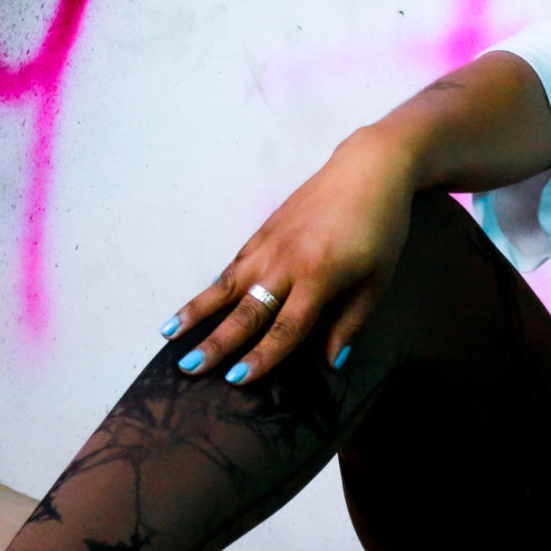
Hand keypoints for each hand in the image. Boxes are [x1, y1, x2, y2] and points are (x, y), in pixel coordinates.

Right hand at [165, 129, 417, 382]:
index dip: (261, 356)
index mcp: (319, 276)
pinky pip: (233, 265)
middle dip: (216, 341)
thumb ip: (352, 322)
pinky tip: (195, 304)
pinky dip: (212, 286)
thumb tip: (333, 363)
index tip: (236, 380)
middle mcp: (287, 261)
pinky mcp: (263, 231)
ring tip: (169, 334)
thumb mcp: (378, 278)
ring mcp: (270, 244)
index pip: (285, 327)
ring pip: (226, 284)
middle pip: (246, 310)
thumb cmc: (382, 226)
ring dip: (197, 311)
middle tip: (189, 367)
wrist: (369, 169)